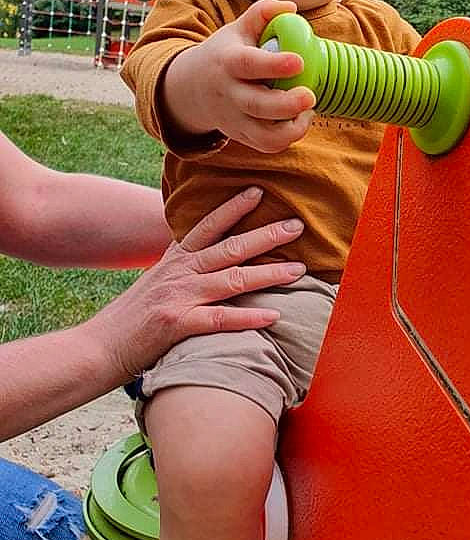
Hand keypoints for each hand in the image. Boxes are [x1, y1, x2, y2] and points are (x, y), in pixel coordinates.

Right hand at [88, 187, 306, 381]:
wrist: (100, 348)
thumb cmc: (133, 319)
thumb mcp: (157, 281)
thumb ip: (183, 268)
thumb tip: (211, 259)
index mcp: (175, 260)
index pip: (208, 226)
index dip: (234, 208)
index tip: (259, 192)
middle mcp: (180, 272)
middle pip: (230, 247)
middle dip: (266, 235)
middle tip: (297, 225)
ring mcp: (179, 296)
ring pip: (232, 279)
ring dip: (269, 273)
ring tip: (299, 270)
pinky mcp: (178, 324)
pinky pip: (220, 318)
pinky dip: (248, 316)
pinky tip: (273, 315)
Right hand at [164, 0, 315, 151]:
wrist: (192, 88)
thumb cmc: (225, 54)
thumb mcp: (237, 28)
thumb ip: (263, 13)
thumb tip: (290, 8)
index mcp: (229, 62)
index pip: (249, 64)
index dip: (274, 65)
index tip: (299, 62)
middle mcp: (231, 93)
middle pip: (256, 105)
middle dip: (286, 104)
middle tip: (310, 96)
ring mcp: (235, 118)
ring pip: (263, 135)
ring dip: (290, 129)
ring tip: (307, 111)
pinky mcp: (242, 135)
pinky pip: (267, 145)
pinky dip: (287, 138)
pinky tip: (298, 119)